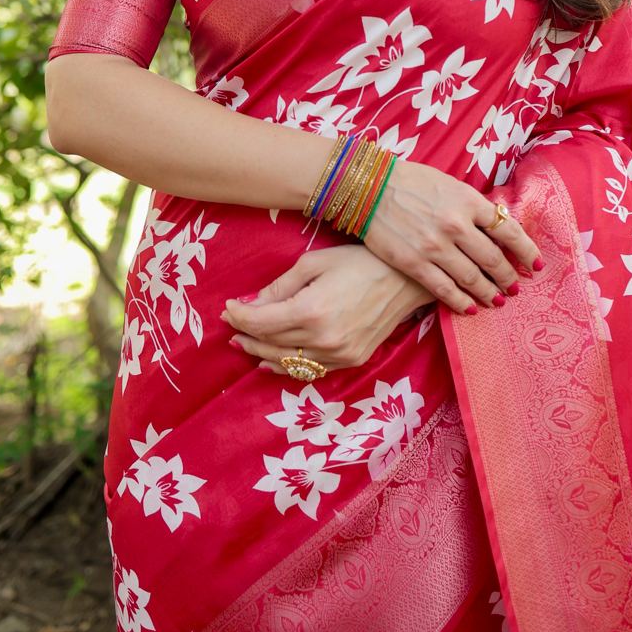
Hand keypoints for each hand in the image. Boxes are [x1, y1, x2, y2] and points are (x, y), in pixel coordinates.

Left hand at [220, 243, 431, 374]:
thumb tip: (251, 303)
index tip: (228, 308)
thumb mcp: (315, 263)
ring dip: (261, 353)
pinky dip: (288, 367)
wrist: (404, 279)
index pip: (260, 322)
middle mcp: (323, 339)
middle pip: (269, 345)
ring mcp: (339, 354)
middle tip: (231, 326)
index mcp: (311, 311)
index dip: (239, 316)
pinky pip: (310, 370)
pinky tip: (273, 360)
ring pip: (287, 363)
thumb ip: (281, 286)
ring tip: (244, 343)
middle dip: (245, 335)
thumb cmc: (359, 262)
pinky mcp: (351, 361)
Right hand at [361, 158, 541, 315]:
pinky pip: (445, 290)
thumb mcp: (451, 184)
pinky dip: (462, 302)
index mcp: (469, 201)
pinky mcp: (415, 263)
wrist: (369, 187)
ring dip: (490, 292)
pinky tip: (472, 309)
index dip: (527, 251)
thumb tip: (498, 223)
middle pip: (494, 259)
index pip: (509, 231)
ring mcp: (435, 247)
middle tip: (516, 287)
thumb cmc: (412, 182)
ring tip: (499, 300)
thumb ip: (473, 205)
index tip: (536, 265)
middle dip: (509, 277)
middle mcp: (457, 225)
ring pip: (473, 278)